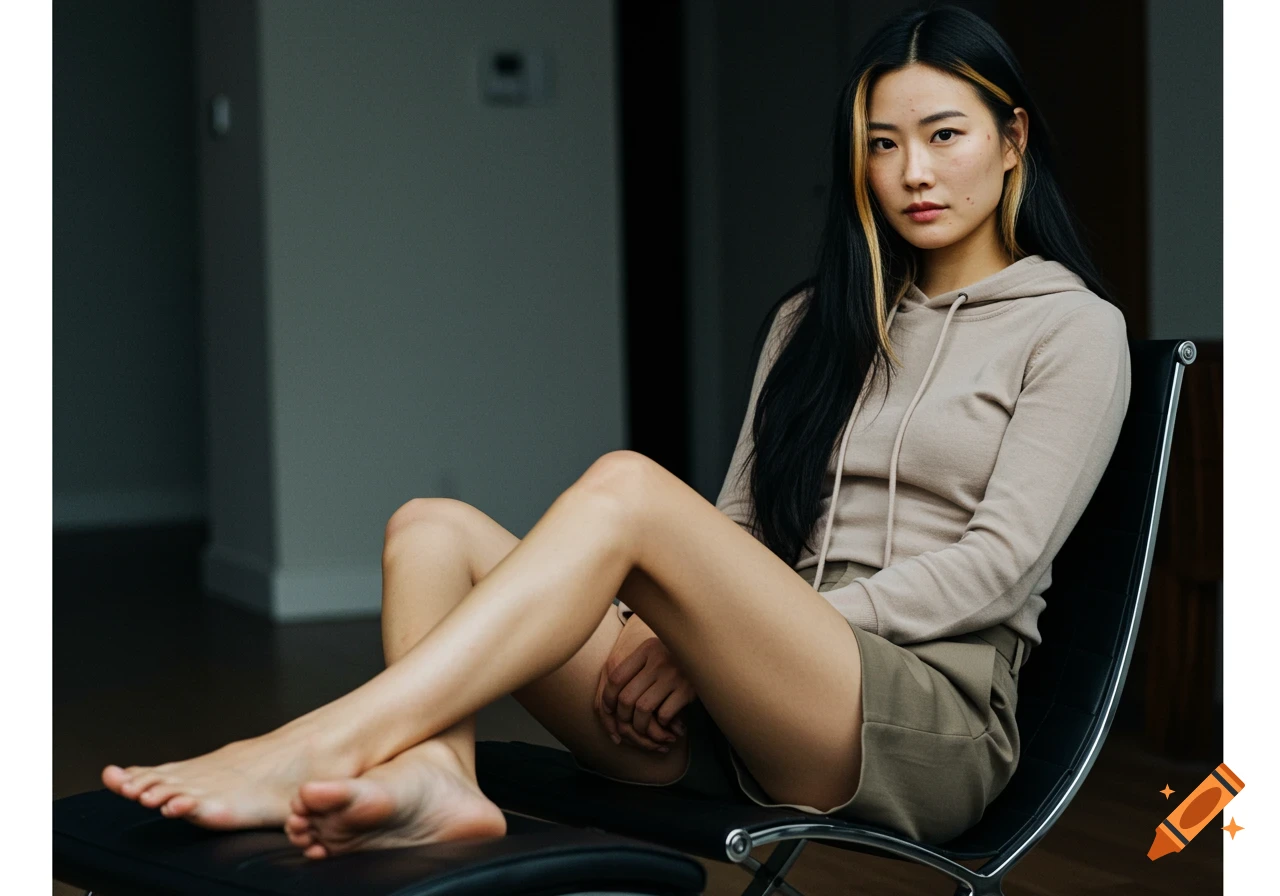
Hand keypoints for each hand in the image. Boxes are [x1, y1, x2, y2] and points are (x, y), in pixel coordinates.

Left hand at [595, 615, 695, 751]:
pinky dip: (661, 725)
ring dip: (641, 727)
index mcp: (646, 649)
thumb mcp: (656, 653)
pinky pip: (664, 715)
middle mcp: (658, 660)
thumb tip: (607, 705)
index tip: (610, 711)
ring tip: (646, 730)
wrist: (711, 653)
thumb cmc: (678, 658)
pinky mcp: (688, 689)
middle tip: (629, 726)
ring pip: (643, 710)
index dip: (608, 699)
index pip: (616, 678)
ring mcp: (674, 674)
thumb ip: (634, 668)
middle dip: (624, 719)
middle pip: (626, 698)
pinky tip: (665, 725)